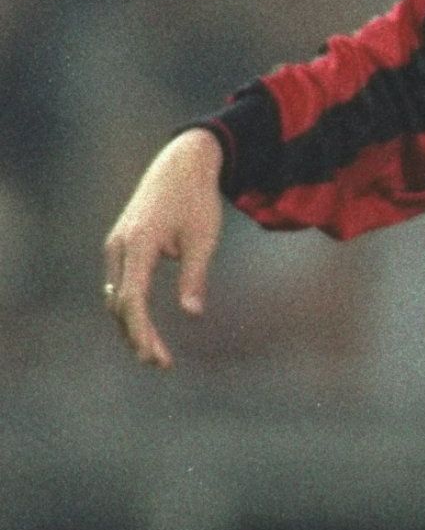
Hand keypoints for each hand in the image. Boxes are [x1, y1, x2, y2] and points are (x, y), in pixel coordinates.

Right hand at [102, 128, 226, 368]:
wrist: (182, 165)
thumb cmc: (197, 200)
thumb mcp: (203, 238)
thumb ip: (194, 276)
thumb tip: (193, 314)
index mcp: (138, 244)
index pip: (132, 299)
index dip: (141, 331)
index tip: (154, 356)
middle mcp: (119, 247)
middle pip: (120, 304)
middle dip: (137, 336)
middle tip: (160, 364)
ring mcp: (116, 245)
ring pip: (116, 296)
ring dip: (131, 325)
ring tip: (154, 352)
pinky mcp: (121, 245)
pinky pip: (120, 284)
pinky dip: (129, 307)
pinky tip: (144, 326)